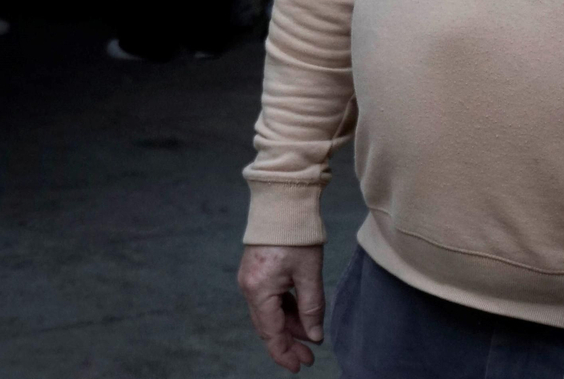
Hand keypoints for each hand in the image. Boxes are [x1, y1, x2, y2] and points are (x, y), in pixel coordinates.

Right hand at [238, 244, 325, 371]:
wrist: (283, 201)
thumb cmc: (297, 234)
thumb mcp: (309, 272)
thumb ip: (312, 306)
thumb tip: (315, 335)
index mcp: (259, 290)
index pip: (271, 332)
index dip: (285, 352)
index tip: (299, 366)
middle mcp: (249, 288)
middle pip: (268, 326)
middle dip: (288, 343)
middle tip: (308, 357)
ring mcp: (251, 279)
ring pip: (269, 313)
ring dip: (288, 326)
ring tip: (310, 336)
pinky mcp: (257, 272)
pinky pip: (269, 300)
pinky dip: (285, 310)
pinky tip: (301, 315)